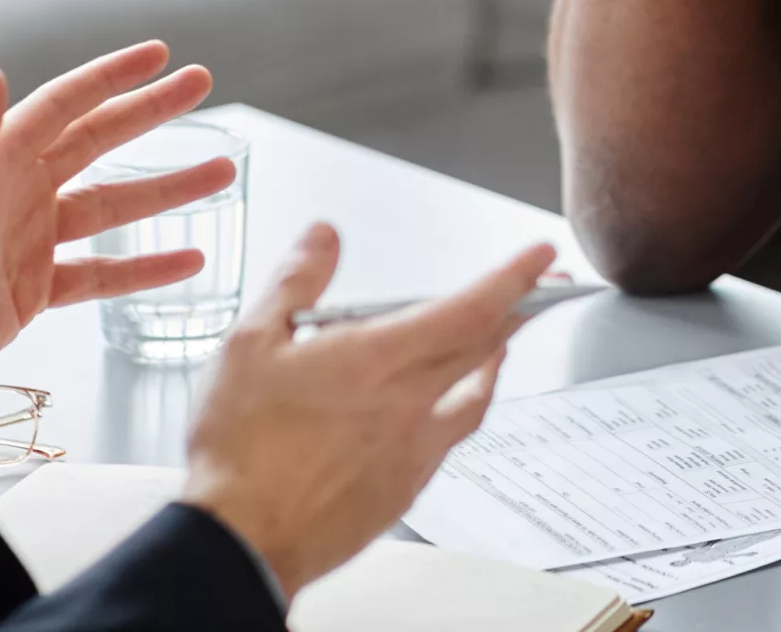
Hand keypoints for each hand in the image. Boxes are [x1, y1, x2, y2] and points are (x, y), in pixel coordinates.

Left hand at [0, 43, 234, 399]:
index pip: (64, 105)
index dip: (112, 77)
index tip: (159, 55)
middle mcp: (17, 193)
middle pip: (98, 142)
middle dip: (151, 112)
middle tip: (200, 84)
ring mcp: (30, 241)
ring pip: (114, 206)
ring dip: (168, 189)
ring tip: (224, 172)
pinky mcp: (35, 291)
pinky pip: (104, 273)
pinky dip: (147, 268)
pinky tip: (190, 260)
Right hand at [184, 228, 556, 596]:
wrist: (241, 542)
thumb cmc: (239, 451)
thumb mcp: (250, 345)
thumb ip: (296, 283)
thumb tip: (322, 238)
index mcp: (377, 361)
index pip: (471, 309)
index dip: (514, 277)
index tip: (541, 257)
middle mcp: (408, 404)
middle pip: (485, 349)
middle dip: (519, 312)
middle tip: (538, 291)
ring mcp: (413, 450)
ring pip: (475, 397)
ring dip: (493, 363)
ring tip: (498, 346)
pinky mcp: (405, 488)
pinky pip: (449, 439)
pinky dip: (458, 410)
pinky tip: (443, 409)